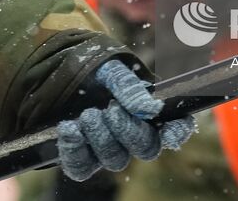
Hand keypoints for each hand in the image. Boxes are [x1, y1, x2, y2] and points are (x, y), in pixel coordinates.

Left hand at [55, 60, 195, 180]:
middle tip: (111, 109)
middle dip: (129, 130)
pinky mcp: (82, 160)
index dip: (178, 132)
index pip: (175, 127)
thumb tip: (150, 108)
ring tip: (88, 114)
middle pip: (146, 149)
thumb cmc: (92, 72)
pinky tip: (69, 128)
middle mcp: (133, 136)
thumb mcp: (110, 69)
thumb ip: (129, 86)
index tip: (169, 131)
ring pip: (116, 160)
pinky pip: (81, 168)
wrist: (59, 75)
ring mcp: (108, 150)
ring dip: (102, 138)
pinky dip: (74, 150)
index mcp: (149, 112)